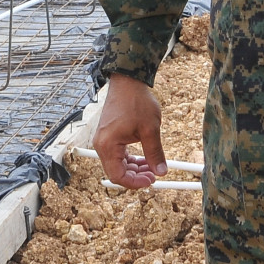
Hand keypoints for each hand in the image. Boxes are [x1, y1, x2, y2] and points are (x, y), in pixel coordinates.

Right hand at [92, 73, 166, 188]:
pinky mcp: (109, 136)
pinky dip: (131, 159)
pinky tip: (144, 158)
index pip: (118, 175)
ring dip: (134, 168)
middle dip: (135, 176)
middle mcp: (102, 145)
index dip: (135, 182)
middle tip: (154, 175)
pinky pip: (118, 155)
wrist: (128, 81)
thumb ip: (155, 153)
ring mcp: (104, 140)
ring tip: (152, 166)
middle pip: (116, 172)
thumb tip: (161, 171)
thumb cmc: (136, 102)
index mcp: (108, 145)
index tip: (151, 181)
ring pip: (118, 164)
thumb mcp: (150, 129)